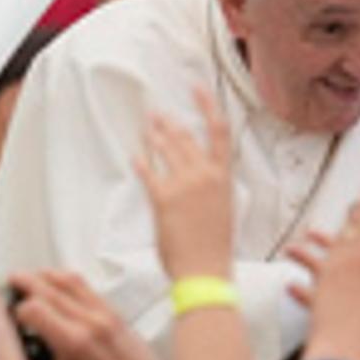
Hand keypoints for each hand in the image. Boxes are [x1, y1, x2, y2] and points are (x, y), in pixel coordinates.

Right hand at [9, 269, 173, 359]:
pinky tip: (60, 286)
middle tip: (12, 282)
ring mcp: (104, 314)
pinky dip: (68, 281)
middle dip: (24, 282)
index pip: (33, 309)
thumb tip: (11, 358)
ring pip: (69, 280)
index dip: (17, 311)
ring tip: (33, 278)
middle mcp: (89, 322)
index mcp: (73, 342)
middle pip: (48, 287)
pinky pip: (87, 287)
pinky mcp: (114, 313)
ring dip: (46, 275)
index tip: (14, 319)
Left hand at [132, 98, 235, 282]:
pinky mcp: (163, 199)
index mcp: (223, 178)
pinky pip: (148, 173)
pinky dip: (141, 163)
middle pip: (185, 138)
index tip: (197, 88)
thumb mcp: (223, 211)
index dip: (207, 106)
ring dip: (155, 137)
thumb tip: (203, 180)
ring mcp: (183, 185)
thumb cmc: (216, 247)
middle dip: (169, 124)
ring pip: (166, 150)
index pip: (218, 132)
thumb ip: (213, 190)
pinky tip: (135, 156)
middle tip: (157, 114)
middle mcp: (204, 176)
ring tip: (147, 127)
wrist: (206, 270)